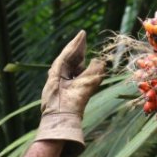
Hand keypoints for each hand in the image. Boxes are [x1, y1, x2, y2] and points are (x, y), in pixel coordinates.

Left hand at [36, 30, 105, 148]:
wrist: (60, 124)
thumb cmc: (70, 105)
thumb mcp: (83, 87)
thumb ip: (93, 73)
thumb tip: (100, 62)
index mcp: (57, 71)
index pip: (68, 53)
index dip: (76, 43)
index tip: (82, 33)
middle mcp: (56, 76)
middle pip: (68, 59)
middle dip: (77, 51)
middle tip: (83, 40)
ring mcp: (58, 84)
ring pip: (69, 68)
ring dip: (78, 61)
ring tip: (85, 54)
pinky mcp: (62, 93)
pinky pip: (71, 78)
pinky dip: (79, 73)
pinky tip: (83, 72)